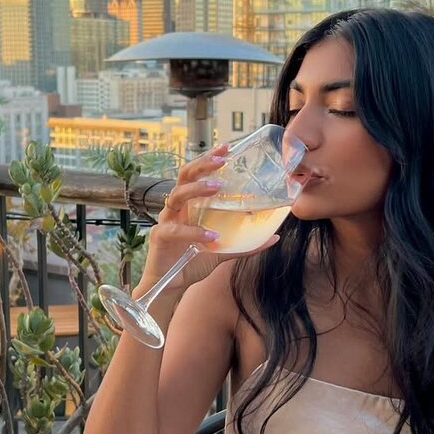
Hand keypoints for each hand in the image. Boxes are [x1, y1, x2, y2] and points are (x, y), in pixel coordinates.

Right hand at [136, 143, 279, 295]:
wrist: (170, 286)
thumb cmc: (193, 263)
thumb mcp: (224, 252)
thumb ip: (246, 244)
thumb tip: (275, 237)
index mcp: (190, 206)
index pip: (197, 175)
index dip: (209, 160)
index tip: (226, 147)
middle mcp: (177, 208)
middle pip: (184, 176)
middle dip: (202, 165)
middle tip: (221, 160)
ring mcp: (166, 220)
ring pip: (176, 196)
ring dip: (197, 190)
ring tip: (217, 187)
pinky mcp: (159, 237)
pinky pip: (176, 230)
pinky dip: (194, 231)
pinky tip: (211, 235)